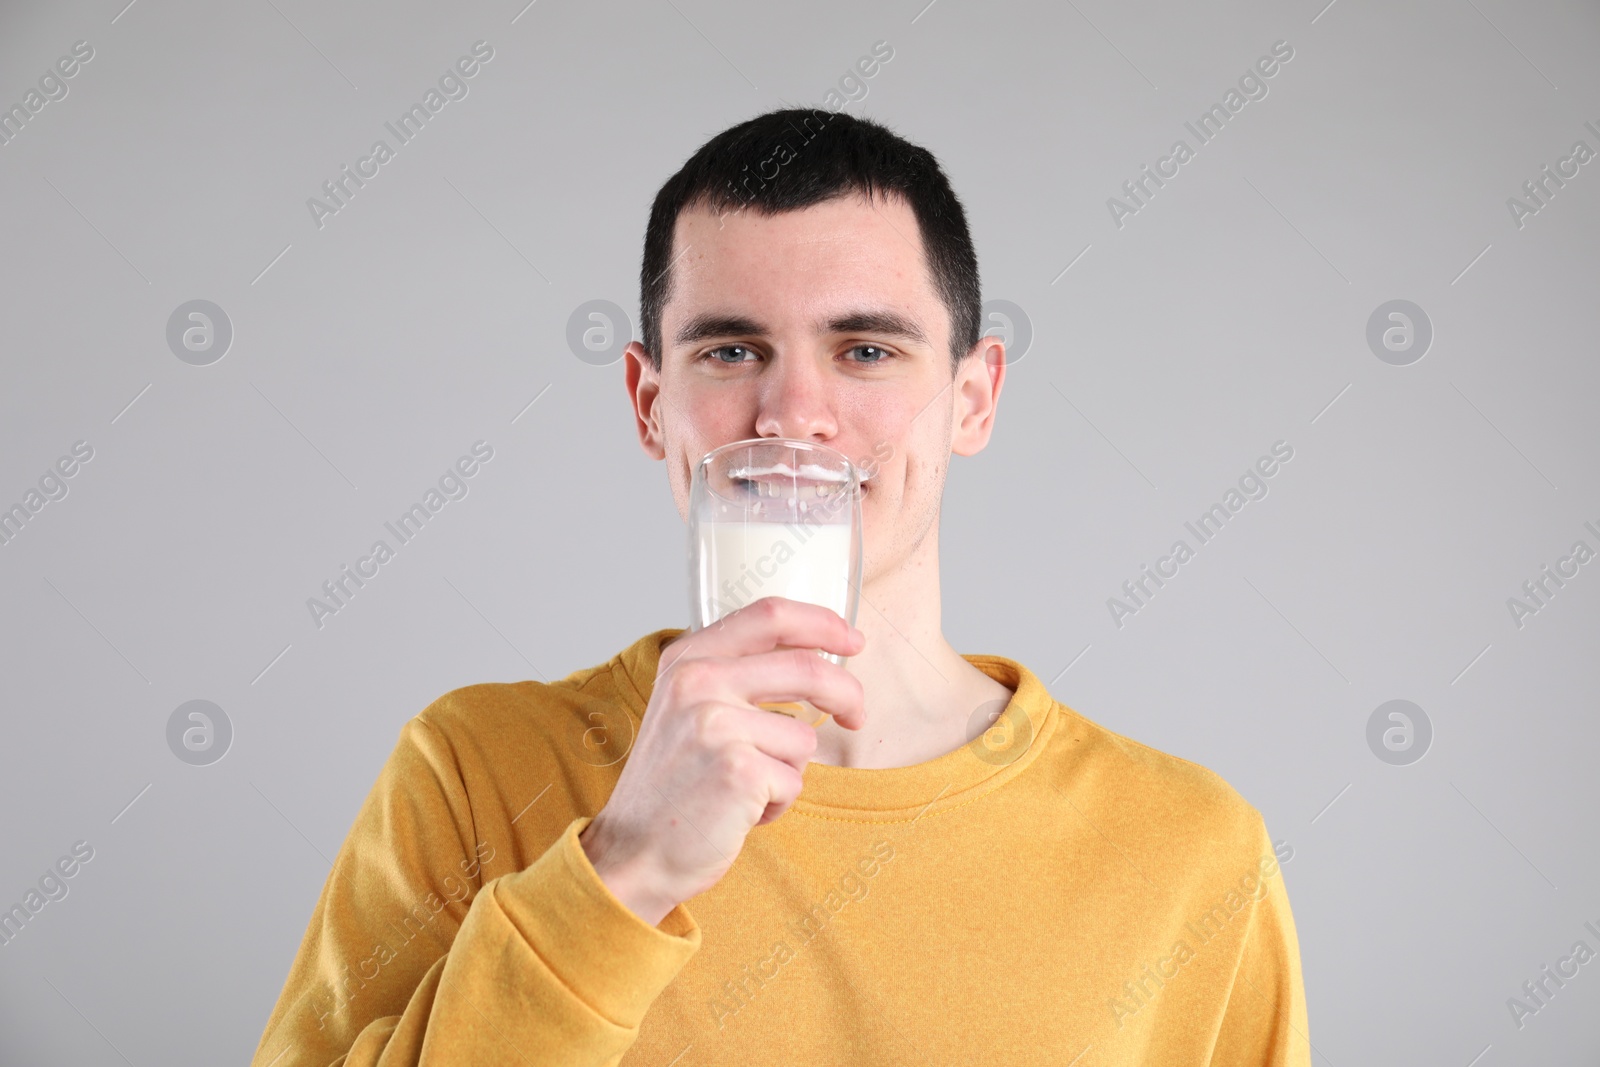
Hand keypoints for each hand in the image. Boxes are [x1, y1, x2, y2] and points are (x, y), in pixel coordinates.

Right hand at [579, 597, 865, 925]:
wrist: (633, 853)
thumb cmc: (670, 787)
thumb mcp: (686, 709)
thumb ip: (733, 675)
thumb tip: (813, 657)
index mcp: (687, 658)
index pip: (769, 615)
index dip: (822, 623)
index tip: (852, 639)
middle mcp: (698, 682)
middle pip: (807, 667)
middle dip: (846, 693)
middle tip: (855, 715)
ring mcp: (718, 724)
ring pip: (804, 736)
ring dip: (789, 770)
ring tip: (745, 789)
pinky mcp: (740, 769)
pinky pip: (795, 780)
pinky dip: (779, 803)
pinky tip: (740, 812)